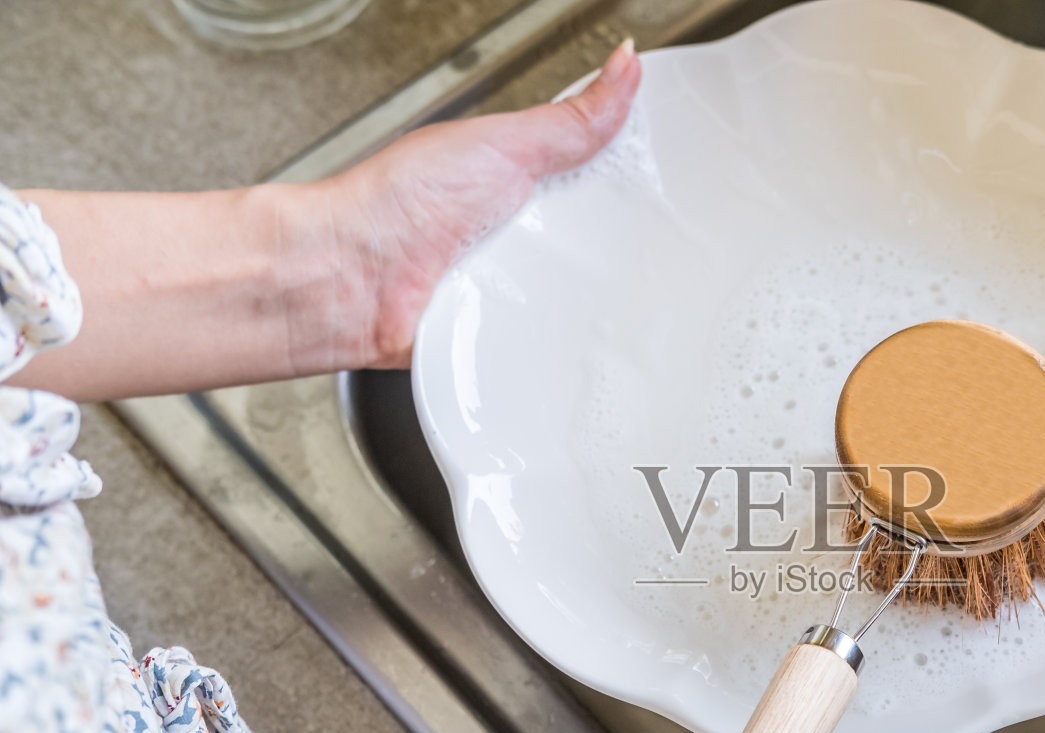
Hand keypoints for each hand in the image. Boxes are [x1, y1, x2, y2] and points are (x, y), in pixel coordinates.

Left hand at [9, 39, 640, 400]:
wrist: (345, 281)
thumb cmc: (396, 206)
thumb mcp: (501, 143)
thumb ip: (570, 118)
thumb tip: (624, 66)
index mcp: (525, 183)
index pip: (605, 182)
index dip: (648, 187)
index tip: (692, 187)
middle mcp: (524, 239)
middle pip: (607, 249)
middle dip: (640, 256)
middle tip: (677, 252)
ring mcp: (516, 292)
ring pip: (587, 301)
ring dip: (607, 306)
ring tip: (638, 299)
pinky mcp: (507, 342)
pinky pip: (554, 347)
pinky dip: (571, 348)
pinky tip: (593, 344)